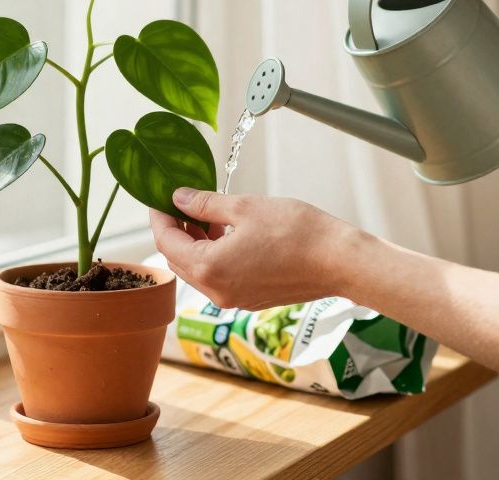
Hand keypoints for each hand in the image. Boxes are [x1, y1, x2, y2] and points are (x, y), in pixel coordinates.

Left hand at [149, 188, 368, 309]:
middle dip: (175, 232)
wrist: (339, 261)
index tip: (159, 198)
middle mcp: (217, 292)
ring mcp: (235, 299)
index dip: (159, 217)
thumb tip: (179, 198)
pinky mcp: (251, 299)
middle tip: (180, 204)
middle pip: (178, 260)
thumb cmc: (297, 232)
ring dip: (195, 244)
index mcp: (210, 269)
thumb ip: (205, 204)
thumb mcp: (244, 207)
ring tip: (206, 215)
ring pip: (199, 271)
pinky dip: (214, 256)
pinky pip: (220, 278)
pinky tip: (227, 233)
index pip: (166, 243)